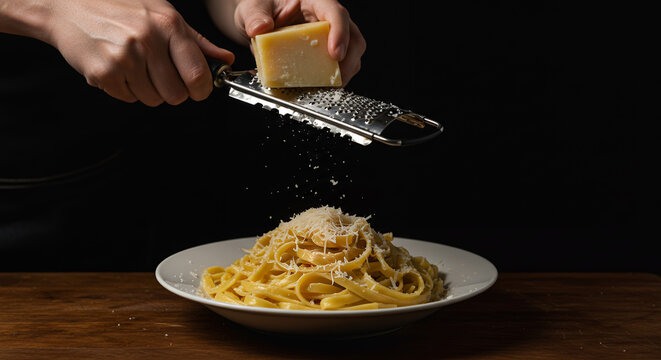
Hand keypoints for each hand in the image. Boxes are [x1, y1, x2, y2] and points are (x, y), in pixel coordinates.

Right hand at [46, 0, 234, 105]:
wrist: (66, 5)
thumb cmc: (119, 7)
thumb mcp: (163, 14)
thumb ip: (196, 42)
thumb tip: (225, 60)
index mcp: (168, 25)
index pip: (198, 74)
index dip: (201, 89)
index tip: (197, 89)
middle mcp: (147, 40)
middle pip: (177, 94)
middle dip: (172, 92)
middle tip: (160, 76)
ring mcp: (124, 58)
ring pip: (153, 99)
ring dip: (148, 90)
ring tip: (135, 67)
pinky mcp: (104, 73)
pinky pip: (129, 98)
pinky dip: (126, 89)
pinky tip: (118, 68)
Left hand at [229, 0, 365, 86]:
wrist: (258, 20)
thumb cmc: (261, 8)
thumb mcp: (253, 7)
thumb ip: (255, 16)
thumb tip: (260, 28)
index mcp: (314, 1)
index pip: (335, 13)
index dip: (340, 33)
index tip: (335, 54)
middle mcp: (327, 17)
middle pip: (352, 35)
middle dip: (348, 58)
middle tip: (336, 77)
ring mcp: (330, 34)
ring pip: (352, 51)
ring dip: (345, 70)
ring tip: (330, 84)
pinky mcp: (326, 50)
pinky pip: (340, 64)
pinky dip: (335, 77)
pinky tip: (323, 85)